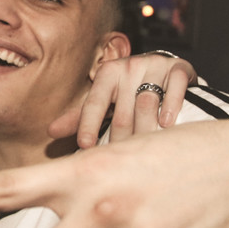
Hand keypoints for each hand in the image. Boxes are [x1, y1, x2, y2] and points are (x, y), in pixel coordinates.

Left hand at [52, 52, 195, 147]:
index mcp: (107, 73)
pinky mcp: (178, 68)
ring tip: (142, 151)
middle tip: (118, 162)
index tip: (85, 147)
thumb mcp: (104, 102)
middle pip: (122, 110)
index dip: (88, 125)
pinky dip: (171, 105)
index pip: (94, 102)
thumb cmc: (128, 92)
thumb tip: (50, 132)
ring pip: (147, 101)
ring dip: (145, 128)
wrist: (165, 72)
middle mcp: (129, 66)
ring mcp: (155, 65)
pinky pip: (175, 86)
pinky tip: (167, 124)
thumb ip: (80, 117)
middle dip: (119, 139)